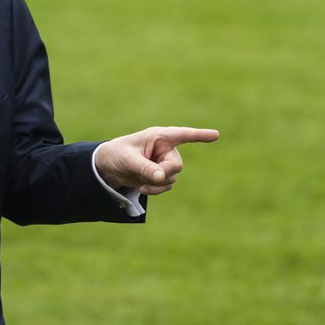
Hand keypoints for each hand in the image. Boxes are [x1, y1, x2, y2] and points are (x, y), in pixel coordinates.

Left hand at [94, 126, 218, 194]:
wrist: (108, 167)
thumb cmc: (117, 155)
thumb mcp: (128, 160)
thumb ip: (145, 168)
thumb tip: (162, 177)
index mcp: (159, 136)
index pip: (183, 135)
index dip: (199, 135)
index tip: (216, 134)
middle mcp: (165, 148)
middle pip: (176, 166)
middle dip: (161, 174)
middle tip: (145, 176)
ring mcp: (165, 162)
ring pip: (172, 178)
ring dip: (156, 184)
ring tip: (138, 179)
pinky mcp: (162, 174)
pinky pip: (166, 185)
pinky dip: (155, 189)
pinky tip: (142, 187)